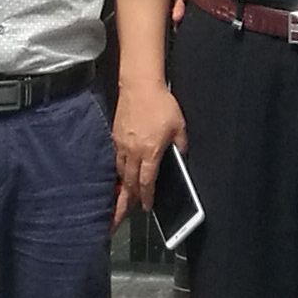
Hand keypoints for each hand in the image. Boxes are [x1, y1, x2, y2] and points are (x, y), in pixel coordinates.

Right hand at [113, 74, 183, 223]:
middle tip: (127, 212)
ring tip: (122, 198)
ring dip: (123, 186)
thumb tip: (182, 155)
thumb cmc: (160, 103)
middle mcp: (133, 151)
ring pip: (121, 172)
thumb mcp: (179, 125)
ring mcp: (121, 144)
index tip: (147, 206)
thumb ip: (181, 144)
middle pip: (130, 182)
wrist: (140, 85)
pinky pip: (115, 159)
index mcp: (150, 151)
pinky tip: (120, 174)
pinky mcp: (114, 136)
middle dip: (129, 199)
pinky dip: (118, 170)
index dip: (147, 197)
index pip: (147, 182)